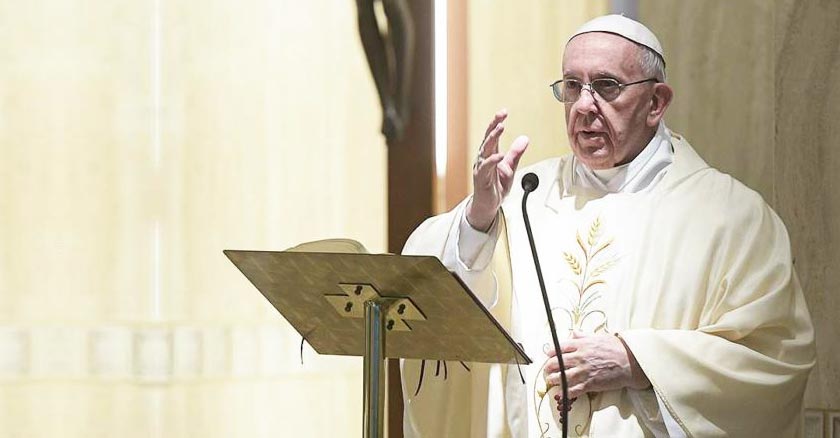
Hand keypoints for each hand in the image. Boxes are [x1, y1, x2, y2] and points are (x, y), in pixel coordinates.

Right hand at [466, 109, 528, 230]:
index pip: (492, 134)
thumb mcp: (510, 167)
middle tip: (501, 116)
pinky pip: (486, 167)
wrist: (488, 205)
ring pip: (485, 149)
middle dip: (494, 126)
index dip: (497, 122)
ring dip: (492, 138)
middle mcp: (483, 158)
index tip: (503, 112)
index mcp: (490, 154)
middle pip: (487, 138)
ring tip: (500, 128)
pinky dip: (492, 160)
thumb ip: (516, 153)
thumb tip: (524, 138)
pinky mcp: (481, 178)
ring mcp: (481, 168)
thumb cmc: (496, 186)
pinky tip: (499, 155)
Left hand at [544, 332, 649, 400]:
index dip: (551, 352)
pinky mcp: (590, 384)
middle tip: (547, 369)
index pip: (559, 347)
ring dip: (553, 379)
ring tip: (551, 380)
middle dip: (549, 367)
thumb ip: (584, 336)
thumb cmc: (617, 348)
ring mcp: (584, 371)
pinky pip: (573, 390)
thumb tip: (574, 332)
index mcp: (581, 344)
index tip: (549, 355)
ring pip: (561, 377)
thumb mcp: (599, 337)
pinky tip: (561, 393)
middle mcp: (580, 357)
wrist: (631, 362)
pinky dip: (565, 392)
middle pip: (556, 363)